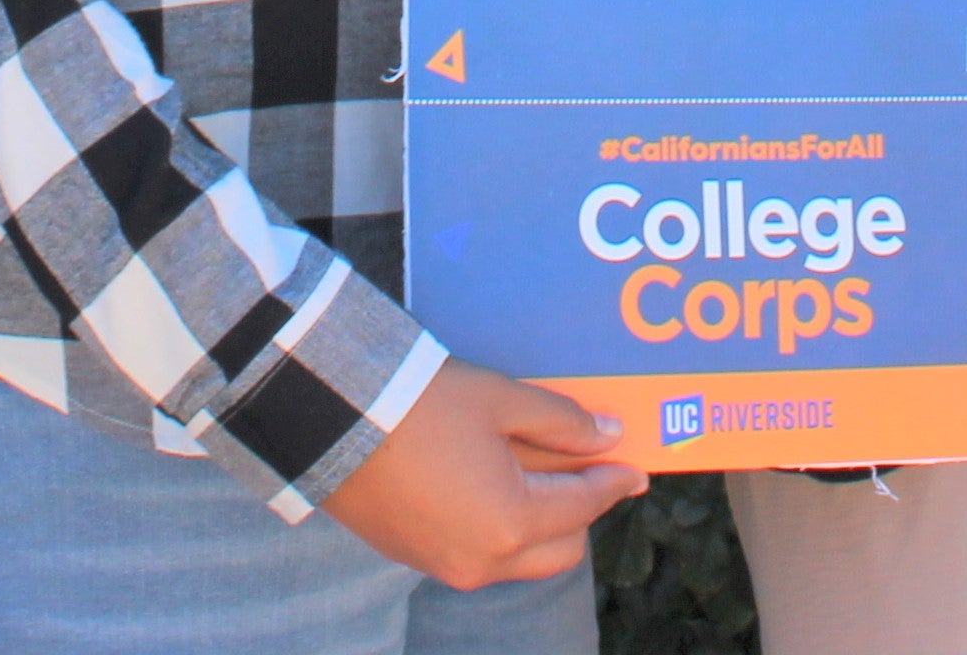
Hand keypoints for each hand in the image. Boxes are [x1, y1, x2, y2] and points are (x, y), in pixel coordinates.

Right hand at [320, 359, 643, 586]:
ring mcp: (446, 566)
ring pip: (519, 558)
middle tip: (585, 468)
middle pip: (560, 548)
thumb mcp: (501, 400)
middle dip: (579, 511)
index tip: (636, 468)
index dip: (613, 482)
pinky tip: (489, 484)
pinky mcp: (415, 557)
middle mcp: (483, 560)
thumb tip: (607, 438)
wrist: (331, 417)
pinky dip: (498, 528)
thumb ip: (561, 423)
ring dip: (538, 523)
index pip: (583, 505)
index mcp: (512, 522)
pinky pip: (478, 555)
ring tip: (536, 472)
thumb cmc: (422, 401)